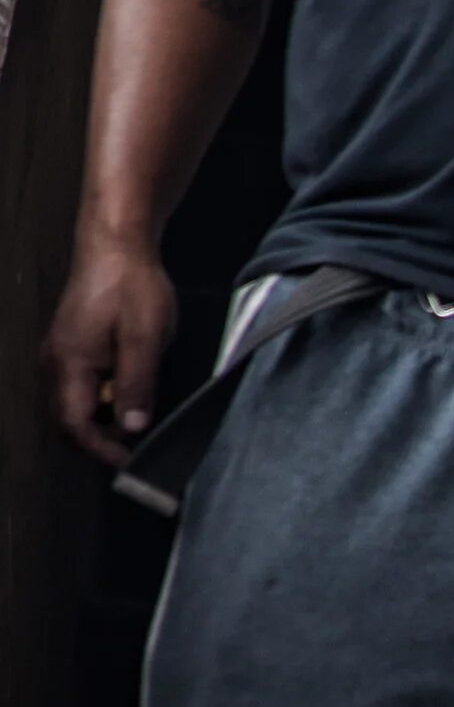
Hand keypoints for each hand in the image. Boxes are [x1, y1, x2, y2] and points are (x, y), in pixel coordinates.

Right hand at [41, 226, 176, 467]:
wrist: (117, 244)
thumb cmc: (131, 286)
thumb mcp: (144, 338)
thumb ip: (137, 383)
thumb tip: (133, 426)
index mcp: (69, 363)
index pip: (74, 423)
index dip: (100, 447)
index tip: (128, 461)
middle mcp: (56, 361)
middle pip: (70, 417)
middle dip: (101, 436)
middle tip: (137, 446)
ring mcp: (61, 351)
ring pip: (77, 400)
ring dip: (105, 415)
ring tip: (140, 417)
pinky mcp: (72, 343)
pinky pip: (81, 382)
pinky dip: (104, 395)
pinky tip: (132, 389)